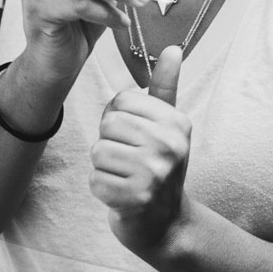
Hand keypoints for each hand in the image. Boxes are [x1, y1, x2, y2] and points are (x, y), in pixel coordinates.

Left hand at [89, 45, 189, 255]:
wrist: (165, 224)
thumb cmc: (160, 167)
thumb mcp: (168, 126)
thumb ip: (166, 87)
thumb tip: (174, 48)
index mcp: (177, 123)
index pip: (122, 100)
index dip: (119, 119)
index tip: (135, 138)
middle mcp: (170, 145)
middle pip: (108, 125)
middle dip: (110, 144)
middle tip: (129, 161)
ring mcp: (155, 173)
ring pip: (98, 152)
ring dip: (104, 168)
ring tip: (126, 178)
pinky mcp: (136, 198)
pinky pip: (95, 181)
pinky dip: (102, 190)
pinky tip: (122, 196)